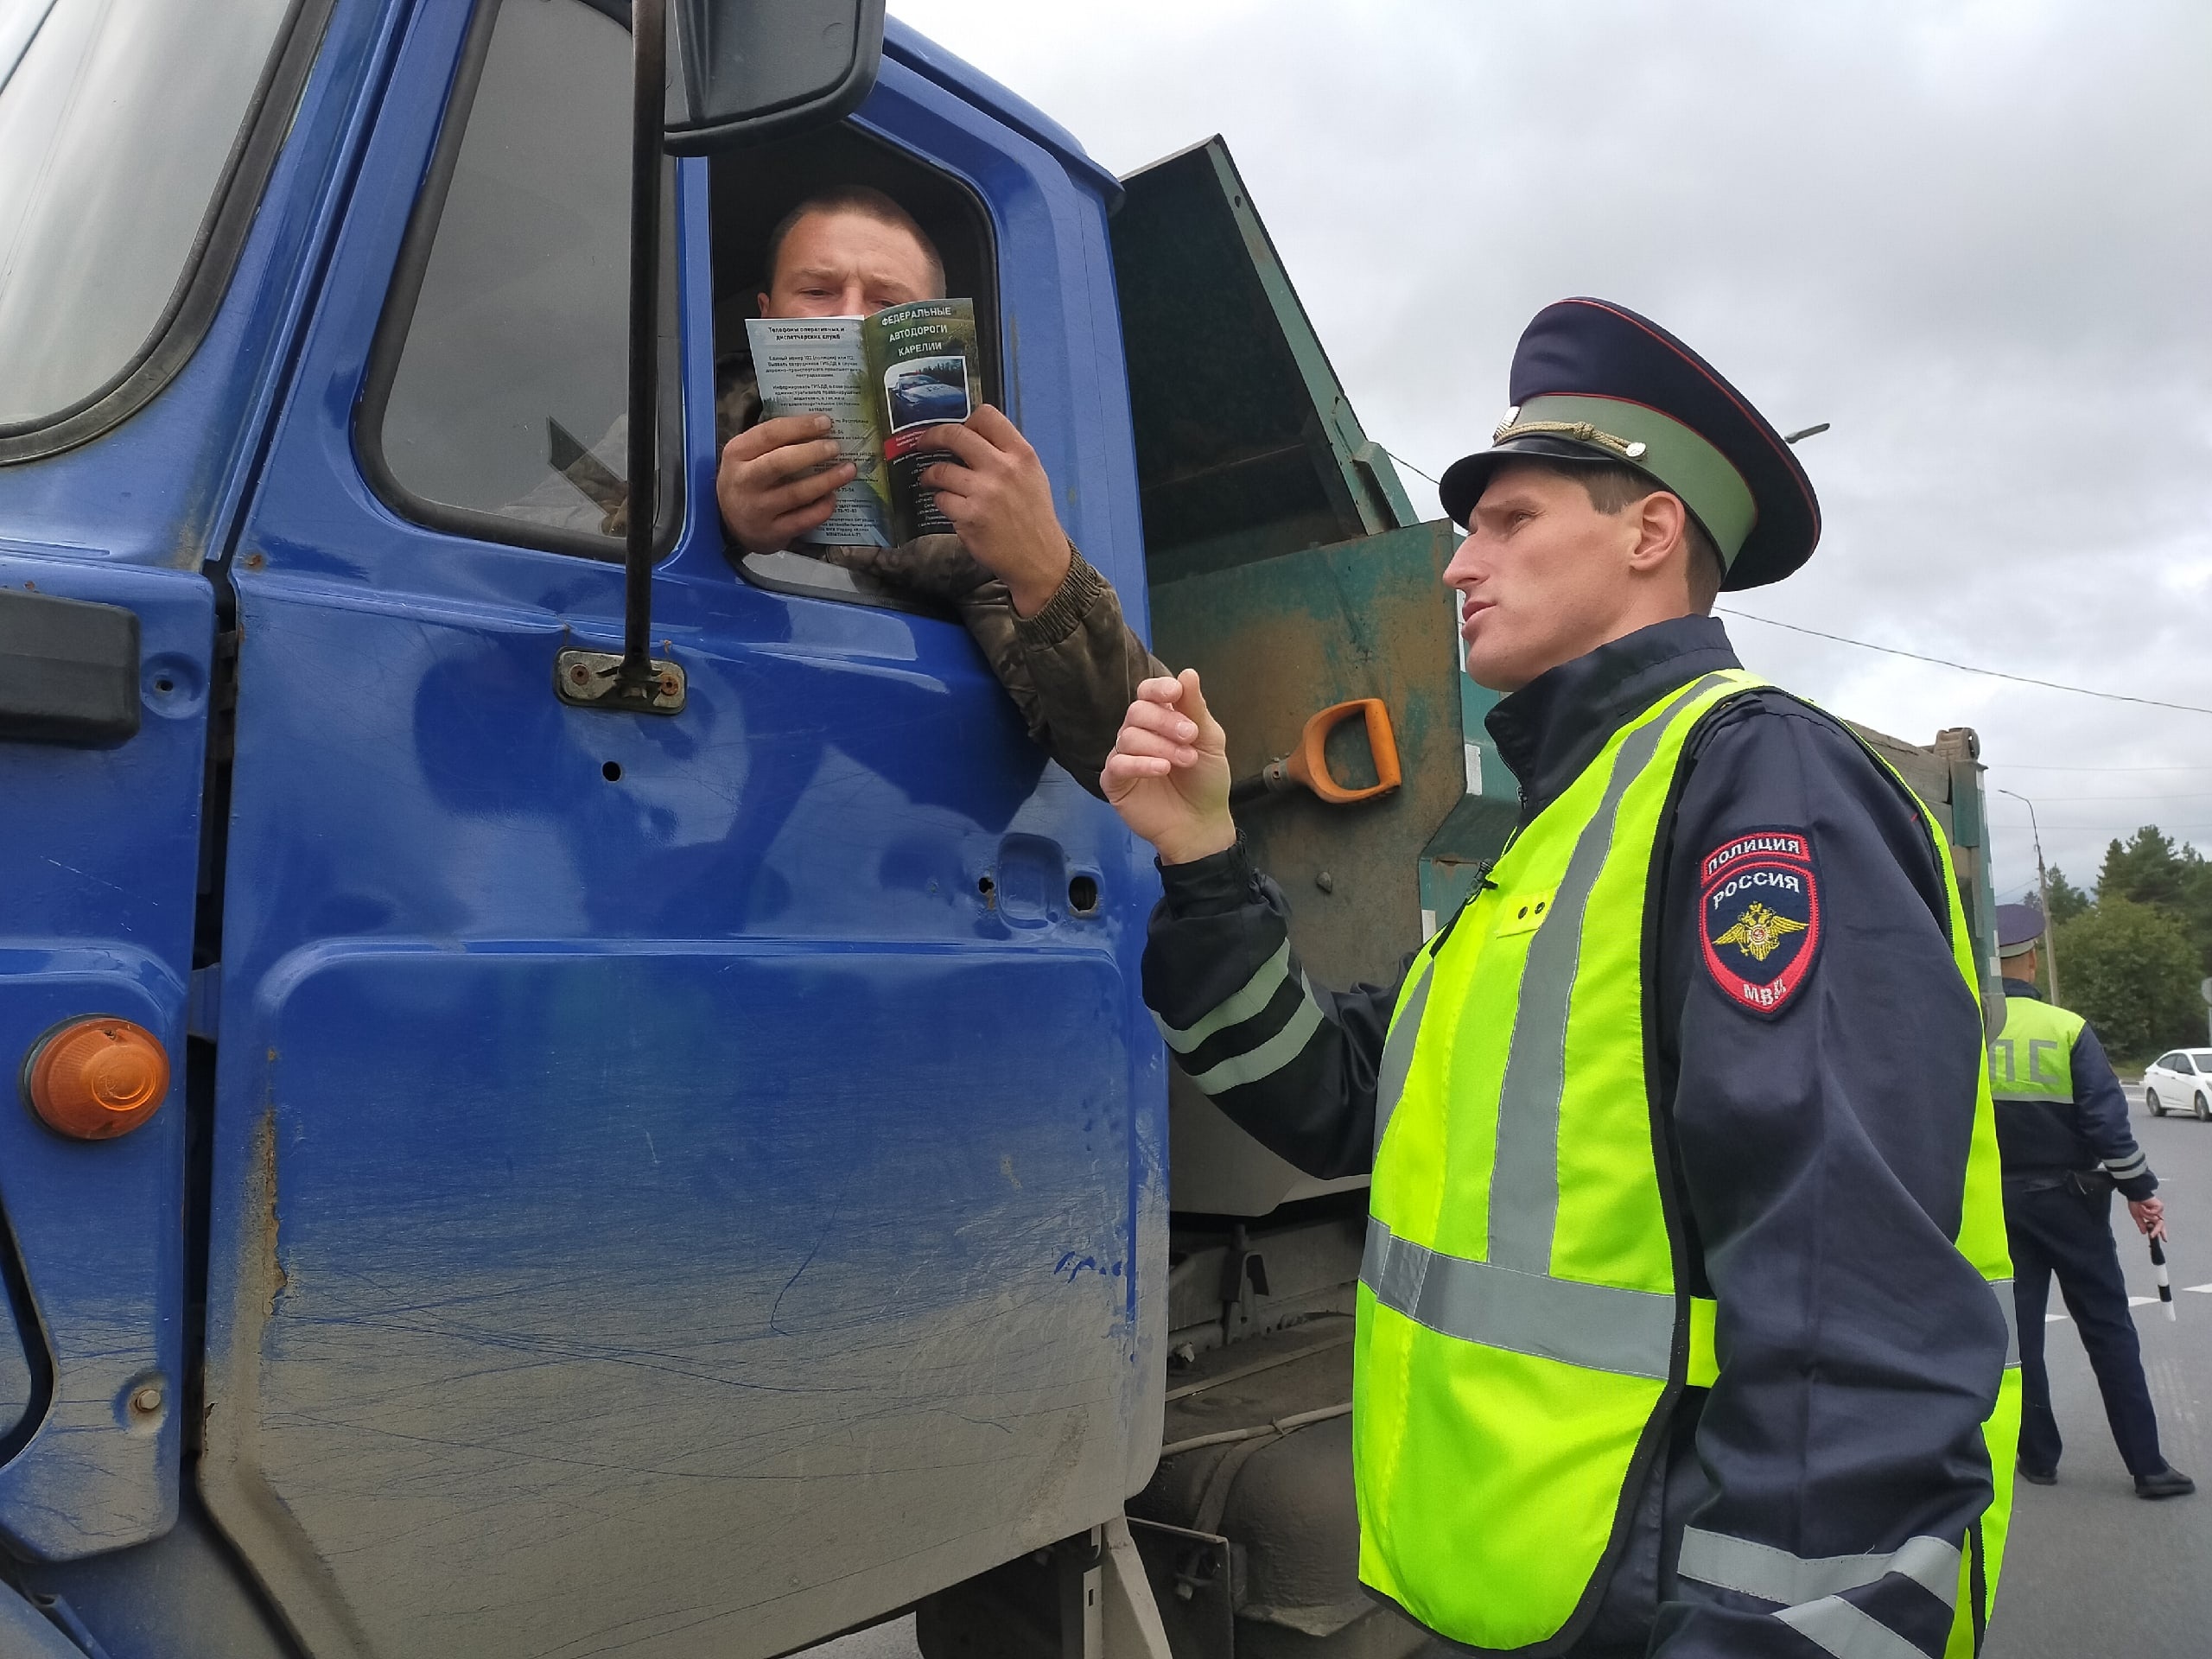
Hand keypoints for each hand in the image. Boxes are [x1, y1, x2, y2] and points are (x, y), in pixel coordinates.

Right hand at [716, 414, 855, 553]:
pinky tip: (833, 497)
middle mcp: (744, 481)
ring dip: (827, 481)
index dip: (800, 426)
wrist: (727, 524)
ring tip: (848, 470)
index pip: (770, 433)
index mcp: (737, 453)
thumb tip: (818, 427)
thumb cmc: (746, 481)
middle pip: (781, 463)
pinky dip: (822, 508)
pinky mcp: (772, 533)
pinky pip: (803, 520)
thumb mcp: (747, 455)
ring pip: (797, 493)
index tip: (826, 422)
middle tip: (835, 447)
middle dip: (813, 453)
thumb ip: (774, 442)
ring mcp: (758, 509)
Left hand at [915, 405, 1071, 615]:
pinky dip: (941, 501)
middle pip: (955, 435)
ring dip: (930, 475)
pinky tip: (949, 506)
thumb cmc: (1034, 517)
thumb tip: (973, 438)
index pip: (987, 417)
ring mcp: (984, 493)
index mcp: (1021, 455)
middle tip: (924, 444)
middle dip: (932, 437)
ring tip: (930, 480)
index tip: (958, 431)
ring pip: (941, 470)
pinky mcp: (969, 517)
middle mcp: (1003, 469)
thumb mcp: (1032, 476)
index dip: (967, 421)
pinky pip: (941, 500)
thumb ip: (1007, 455)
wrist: (1039, 558)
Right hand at [1100, 671, 1236, 864]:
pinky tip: (1162, 769)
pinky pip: (1118, 763)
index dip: (1158, 689)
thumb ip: (1196, 709)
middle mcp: (1138, 734)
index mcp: (1160, 719)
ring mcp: (1124, 757)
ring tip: (1185, 760)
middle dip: (1166, 721)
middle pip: (1137, 711)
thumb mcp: (1209, 741)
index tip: (1175, 692)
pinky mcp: (1114, 781)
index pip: (1147, 693)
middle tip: (1191, 736)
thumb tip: (1187, 673)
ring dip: (1160, 745)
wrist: (1201, 823)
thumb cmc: (1206, 781)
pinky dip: (1141, 763)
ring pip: (1128, 736)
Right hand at [2130, 1196, 2166, 1239]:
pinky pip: (2154, 1214)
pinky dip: (2147, 1211)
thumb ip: (2141, 1224)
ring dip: (2146, 1216)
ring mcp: (2159, 1210)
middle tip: (2151, 1235)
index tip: (2164, 1239)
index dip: (2161, 1233)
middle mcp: (2157, 1213)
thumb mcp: (2136, 1216)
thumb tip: (2143, 1232)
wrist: (2135, 1194)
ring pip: (2155, 1220)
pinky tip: (2144, 1206)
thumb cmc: (2135, 1202)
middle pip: (2160, 1225)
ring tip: (2141, 1209)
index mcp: (2152, 1216)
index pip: (2158, 1226)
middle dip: (2155, 1231)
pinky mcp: (2159, 1206)